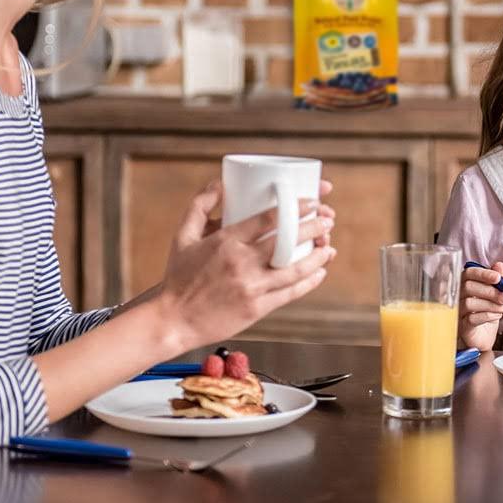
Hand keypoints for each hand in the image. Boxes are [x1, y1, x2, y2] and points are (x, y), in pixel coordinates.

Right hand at [154, 179, 337, 353]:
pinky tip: (319, 272)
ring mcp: (251, 287)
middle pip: (288, 240)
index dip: (296, 207)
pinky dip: (309, 282)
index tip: (312, 200)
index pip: (268, 218)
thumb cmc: (178, 277)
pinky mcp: (257, 308)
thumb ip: (201, 205)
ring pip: (295, 268)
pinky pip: (290, 293)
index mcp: (225, 241)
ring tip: (329, 246)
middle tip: (327, 219)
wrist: (173, 321)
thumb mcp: (183, 235)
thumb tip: (221, 181)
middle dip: (314, 227)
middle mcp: (241, 262)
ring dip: (318, 256)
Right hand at [459, 262, 502, 351]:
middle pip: (468, 287)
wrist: (483, 337)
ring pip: (470, 303)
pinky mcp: (461, 326)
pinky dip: (487, 316)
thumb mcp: (495, 294)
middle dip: (490, 291)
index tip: (498, 277)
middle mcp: (458, 296)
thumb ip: (496, 279)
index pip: (469, 273)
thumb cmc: (485, 314)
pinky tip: (496, 316)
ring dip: (491, 305)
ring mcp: (458, 312)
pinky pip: (471, 318)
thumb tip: (499, 265)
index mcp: (465, 284)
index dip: (483, 273)